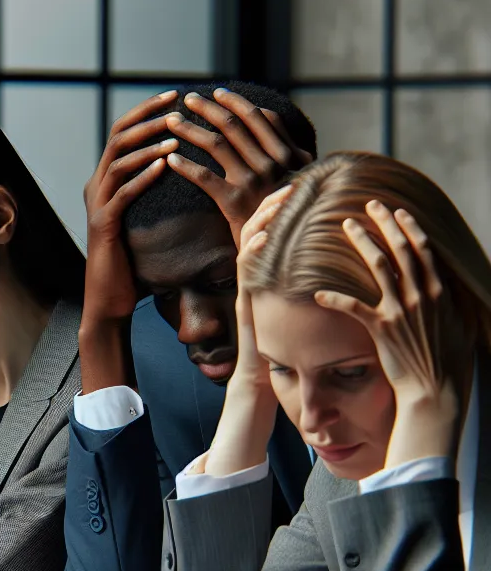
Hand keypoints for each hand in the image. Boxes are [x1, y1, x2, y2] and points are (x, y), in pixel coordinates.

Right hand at [78, 90, 179, 391]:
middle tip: (176, 104)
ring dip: (148, 144)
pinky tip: (164, 166)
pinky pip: (122, 194)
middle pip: (118, 137)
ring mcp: (97, 205)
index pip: (124, 133)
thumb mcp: (145, 220)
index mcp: (107, 181)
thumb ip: (156, 193)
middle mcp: (96, 186)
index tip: (176, 95)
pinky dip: (142, 176)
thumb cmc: (133, 263)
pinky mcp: (102, 226)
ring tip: (175, 134)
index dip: (148, 111)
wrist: (109, 300)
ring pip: (118, 161)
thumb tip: (187, 168)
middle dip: (148, 117)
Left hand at [165, 87, 312, 245]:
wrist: (280, 251)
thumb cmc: (284, 214)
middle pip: (236, 125)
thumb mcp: (295, 177)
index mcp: (289, 154)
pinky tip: (169, 158)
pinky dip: (185, 165)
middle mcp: (273, 163)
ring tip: (172, 121)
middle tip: (188, 99)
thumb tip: (264, 116)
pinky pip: (204, 176)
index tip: (217, 94)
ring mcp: (253, 181)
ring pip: (217, 144)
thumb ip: (282, 149)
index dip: (237, 103)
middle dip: (209, 108)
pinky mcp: (233, 202)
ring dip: (191, 128)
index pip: (261, 117)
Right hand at [203, 185, 292, 475]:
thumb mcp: (292, 316)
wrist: (255, 388)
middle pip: (258, 229)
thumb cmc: (277, 355)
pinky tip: (261, 236)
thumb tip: (326, 266)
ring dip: (263, 220)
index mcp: (267, 278)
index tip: (304, 188)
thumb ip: (298, 292)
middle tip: (293, 183)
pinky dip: (251, 251)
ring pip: (249, 245)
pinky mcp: (243, 305)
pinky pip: (244, 271)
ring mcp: (246, 291)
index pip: (272, 233)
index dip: (285, 208)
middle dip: (274, 204)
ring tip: (280, 201)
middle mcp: (254, 281)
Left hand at [316, 201, 472, 467]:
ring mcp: (402, 309)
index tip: (396, 211)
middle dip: (383, 223)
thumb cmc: (446, 361)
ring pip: (378, 266)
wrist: (437, 389)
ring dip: (361, 242)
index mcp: (440, 290)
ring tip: (345, 226)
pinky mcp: (382, 329)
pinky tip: (317, 291)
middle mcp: (422, 294)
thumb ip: (443, 302)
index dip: (408, 227)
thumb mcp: (454, 324)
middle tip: (368, 204)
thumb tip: (438, 288)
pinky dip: (335, 298)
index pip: (423, 249)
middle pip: (400, 248)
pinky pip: (354, 307)